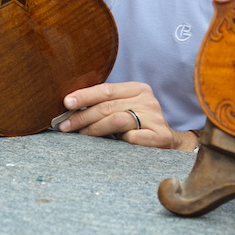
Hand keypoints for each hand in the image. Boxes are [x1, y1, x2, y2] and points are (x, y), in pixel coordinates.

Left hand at [58, 81, 199, 149]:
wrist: (169, 144)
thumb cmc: (139, 126)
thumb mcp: (125, 109)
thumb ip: (105, 105)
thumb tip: (71, 108)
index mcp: (138, 89)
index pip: (107, 89)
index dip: (85, 95)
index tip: (66, 103)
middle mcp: (148, 100)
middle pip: (108, 105)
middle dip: (83, 115)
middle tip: (64, 125)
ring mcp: (154, 118)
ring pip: (117, 120)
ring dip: (94, 128)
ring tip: (80, 134)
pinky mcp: (158, 136)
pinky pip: (130, 137)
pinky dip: (116, 141)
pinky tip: (106, 145)